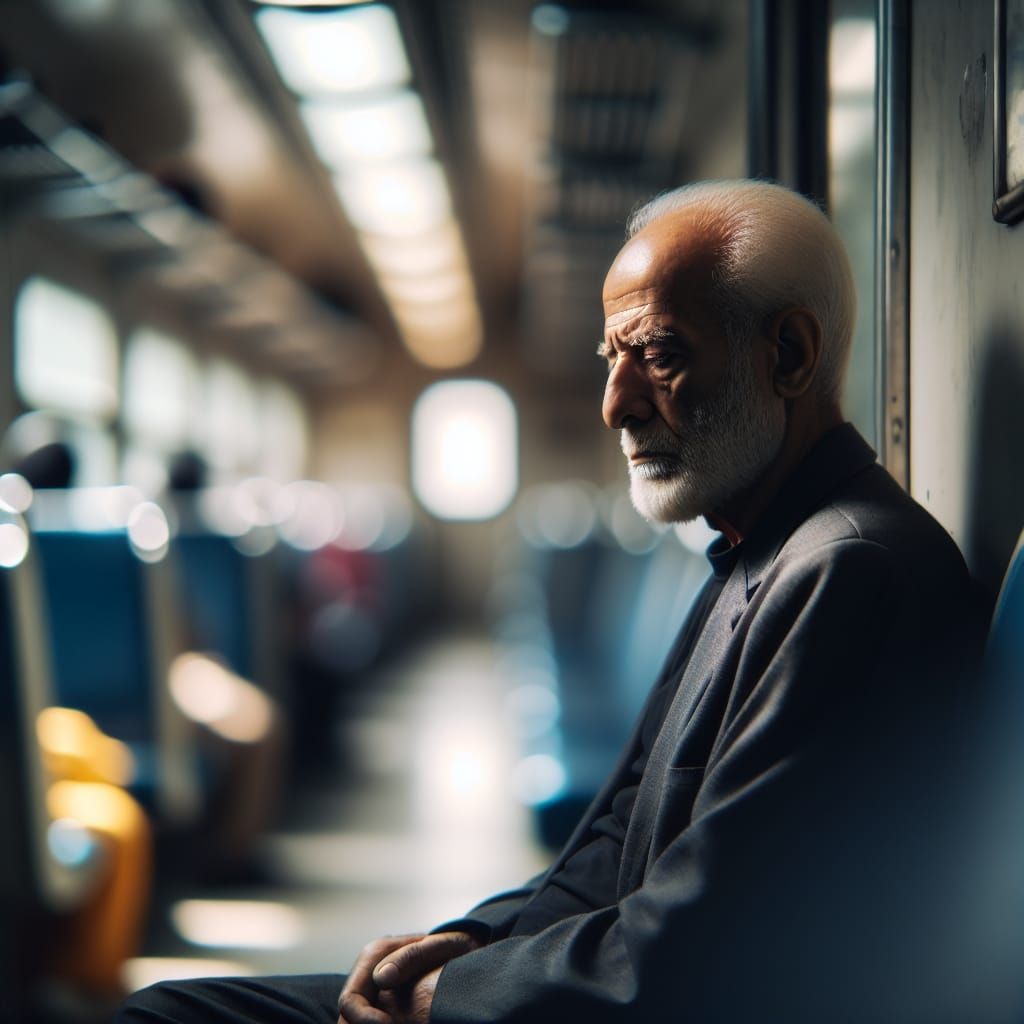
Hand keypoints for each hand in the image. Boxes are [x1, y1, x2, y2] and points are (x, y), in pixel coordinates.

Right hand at [337, 931, 480, 1023]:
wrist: (467, 949)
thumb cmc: (454, 947)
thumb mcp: (437, 947)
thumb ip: (409, 958)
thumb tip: (381, 979)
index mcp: (374, 955)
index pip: (350, 1000)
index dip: (364, 1020)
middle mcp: (369, 973)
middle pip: (347, 1018)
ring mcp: (375, 989)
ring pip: (354, 1023)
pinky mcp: (384, 1004)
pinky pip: (372, 1022)